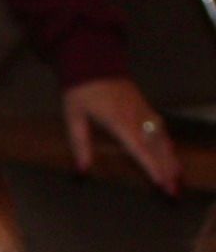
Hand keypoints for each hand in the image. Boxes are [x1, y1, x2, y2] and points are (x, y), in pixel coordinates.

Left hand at [62, 77, 180, 195]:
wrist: (93, 61)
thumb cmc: (81, 90)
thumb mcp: (73, 117)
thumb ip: (79, 143)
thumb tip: (82, 169)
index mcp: (119, 120)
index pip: (139, 148)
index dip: (151, 166)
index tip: (161, 182)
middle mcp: (136, 116)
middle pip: (156, 146)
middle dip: (167, 169)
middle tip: (173, 190)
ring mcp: (142, 109)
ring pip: (161, 137)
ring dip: (170, 157)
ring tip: (177, 176)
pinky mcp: (143, 105)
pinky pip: (159, 127)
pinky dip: (166, 142)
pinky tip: (170, 153)